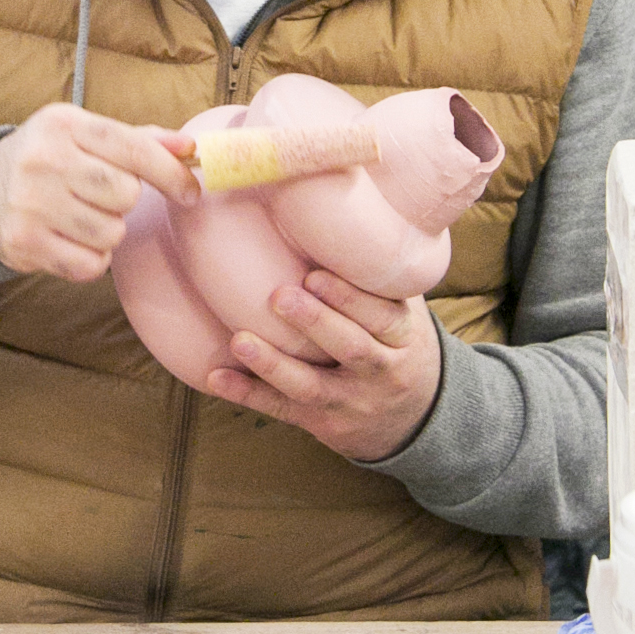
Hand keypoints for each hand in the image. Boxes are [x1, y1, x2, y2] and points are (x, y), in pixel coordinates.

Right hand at [0, 104, 198, 283]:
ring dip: (107, 232)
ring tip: (82, 218)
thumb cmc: (52, 159)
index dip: (170, 172)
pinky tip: (70, 241)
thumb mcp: (86, 136)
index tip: (190, 192)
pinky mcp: (24, 241)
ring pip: (111, 233)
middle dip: (124, 201)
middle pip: (125, 194)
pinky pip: (89, 265)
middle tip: (101, 197)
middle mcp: (44, 159)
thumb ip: (140, 140)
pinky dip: (91, 261)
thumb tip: (190, 148)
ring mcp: (30, 202)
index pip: (133, 147)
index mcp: (64, 124)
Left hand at [204, 271, 442, 463]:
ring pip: (312, 386)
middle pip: (351, 348)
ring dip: (273, 363)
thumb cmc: (397, 343)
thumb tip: (335, 210)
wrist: (417, 418)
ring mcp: (351, 401)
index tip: (315, 275)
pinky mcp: (322, 422)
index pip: (383, 316)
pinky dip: (249, 394)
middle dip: (316, 323)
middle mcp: (381, 370)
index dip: (349, 297)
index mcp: (403, 336)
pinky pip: (283, 409)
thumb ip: (377, 276)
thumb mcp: (405, 311)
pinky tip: (217, 378)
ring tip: (239, 339)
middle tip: (279, 296)